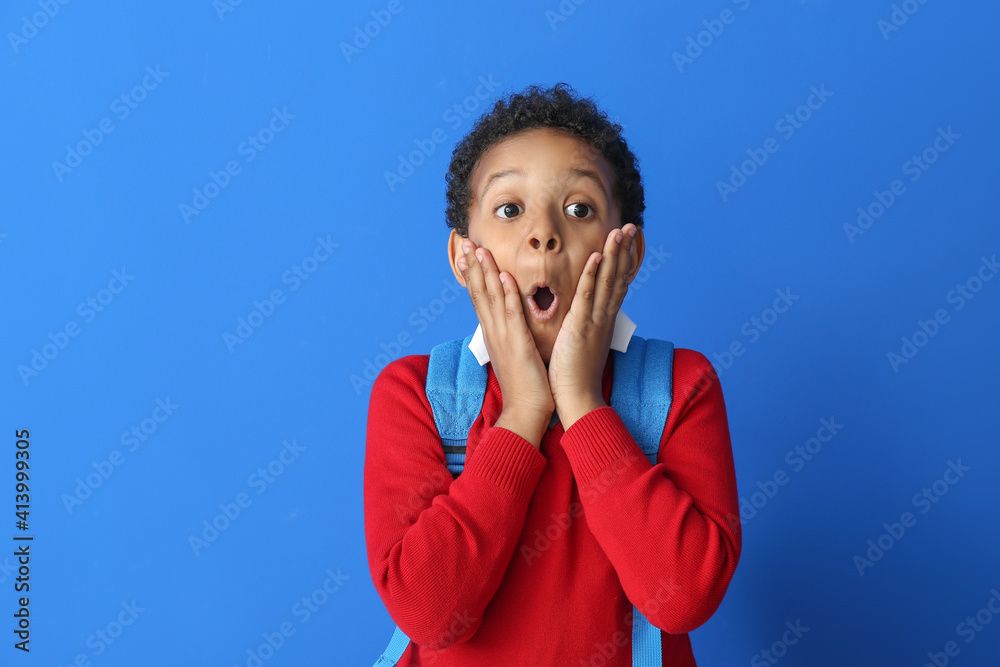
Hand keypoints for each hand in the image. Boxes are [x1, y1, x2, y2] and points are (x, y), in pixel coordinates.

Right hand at [457, 238, 554, 429]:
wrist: (526, 410)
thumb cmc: (525, 385)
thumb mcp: (513, 354)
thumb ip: (509, 335)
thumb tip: (508, 323)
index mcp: (493, 334)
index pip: (479, 298)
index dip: (473, 275)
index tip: (468, 255)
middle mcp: (493, 332)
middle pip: (479, 293)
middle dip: (473, 267)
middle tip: (467, 243)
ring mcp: (503, 337)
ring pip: (491, 298)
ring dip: (485, 273)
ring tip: (480, 251)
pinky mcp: (517, 343)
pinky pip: (511, 314)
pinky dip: (507, 294)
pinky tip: (503, 276)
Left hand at [547, 224, 637, 428]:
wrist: (577, 398)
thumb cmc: (575, 374)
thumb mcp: (584, 344)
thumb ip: (586, 326)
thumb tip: (585, 317)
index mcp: (603, 320)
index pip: (617, 285)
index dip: (623, 262)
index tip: (627, 242)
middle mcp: (604, 317)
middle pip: (618, 278)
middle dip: (624, 251)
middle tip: (630, 226)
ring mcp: (595, 321)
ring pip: (607, 282)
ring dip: (613, 255)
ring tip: (618, 232)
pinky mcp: (581, 327)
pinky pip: (588, 296)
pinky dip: (594, 275)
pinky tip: (597, 256)